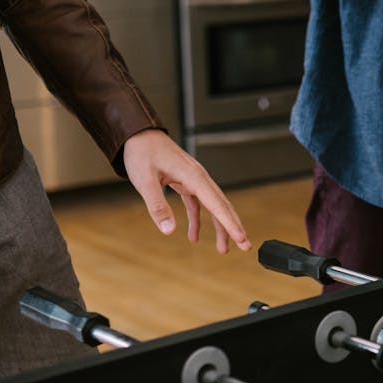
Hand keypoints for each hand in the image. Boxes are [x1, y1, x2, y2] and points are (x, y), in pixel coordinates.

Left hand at [123, 128, 250, 253]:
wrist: (138, 134)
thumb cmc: (141, 152)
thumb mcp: (145, 181)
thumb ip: (157, 206)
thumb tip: (169, 231)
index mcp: (193, 176)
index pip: (218, 205)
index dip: (231, 224)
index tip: (242, 239)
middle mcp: (199, 177)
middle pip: (223, 205)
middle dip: (234, 227)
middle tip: (245, 246)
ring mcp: (194, 179)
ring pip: (214, 205)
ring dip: (220, 226)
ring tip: (223, 248)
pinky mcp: (186, 182)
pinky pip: (198, 204)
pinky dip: (198, 219)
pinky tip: (193, 235)